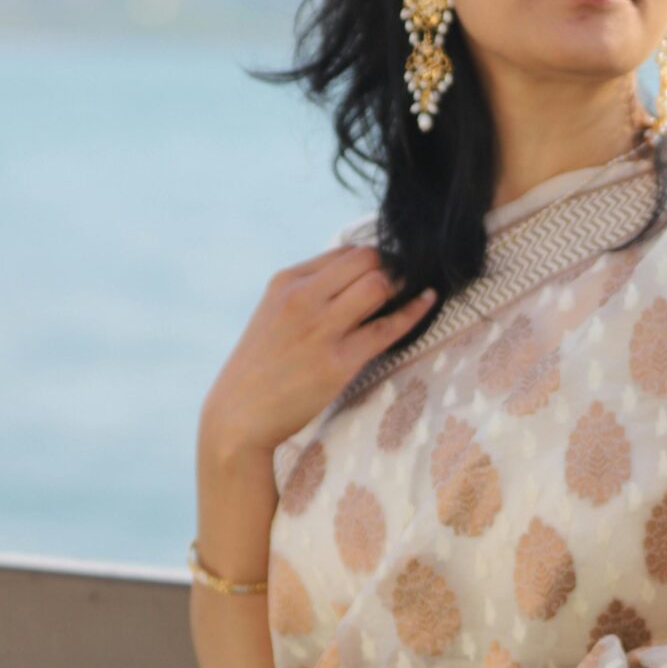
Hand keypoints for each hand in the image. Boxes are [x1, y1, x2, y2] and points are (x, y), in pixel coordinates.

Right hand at [200, 241, 436, 462]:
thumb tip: (358, 277)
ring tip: (412, 292)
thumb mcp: (274, 314)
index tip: (391, 268)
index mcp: (286, 281)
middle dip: (393, 267)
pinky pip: (387, 328)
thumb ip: (309, 293)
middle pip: (367, 260)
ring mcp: (320, 329)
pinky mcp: (337, 362)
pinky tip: (428, 301)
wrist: (238, 415)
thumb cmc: (261, 367)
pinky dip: (414, 311)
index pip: (345, 252)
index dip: (375, 258)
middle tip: (406, 281)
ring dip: (402, 286)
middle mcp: (302, 298)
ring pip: (379, 285)